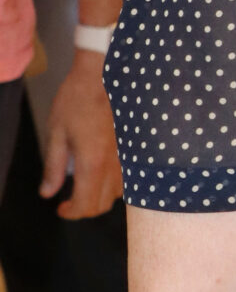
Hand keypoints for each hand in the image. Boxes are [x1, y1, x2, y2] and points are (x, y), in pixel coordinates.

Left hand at [41, 50, 122, 216]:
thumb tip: (48, 192)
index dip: (71, 213)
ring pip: (116, 196)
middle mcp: (113, 167)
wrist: (102, 79)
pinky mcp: (131, 152)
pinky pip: (125, 181)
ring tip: (83, 188)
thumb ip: (53, 167)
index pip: (84, 204)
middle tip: (68, 202)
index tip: (60, 209)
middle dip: (84, 210)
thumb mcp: (56, 134)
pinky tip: (100, 175)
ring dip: (99, 199)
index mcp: (91, 164)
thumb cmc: (76, 102)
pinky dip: (112, 187)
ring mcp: (125, 160)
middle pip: (102, 205)